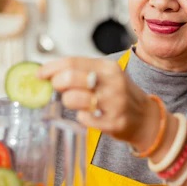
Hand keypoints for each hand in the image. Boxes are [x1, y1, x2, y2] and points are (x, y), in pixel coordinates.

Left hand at [38, 57, 161, 148]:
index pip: (72, 62)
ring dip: (68, 102)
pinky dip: (81, 117)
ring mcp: (114, 103)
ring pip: (73, 99)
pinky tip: (89, 115)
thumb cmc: (121, 96)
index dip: (51, 68)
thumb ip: (82, 72)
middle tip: (57, 88)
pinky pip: (84, 119)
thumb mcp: (107, 76)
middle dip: (57, 84)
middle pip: (70, 78)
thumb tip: (50, 72)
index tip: (40, 74)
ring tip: (76, 103)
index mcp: (108, 67)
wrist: (146, 118)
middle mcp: (113, 83)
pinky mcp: (113, 122)